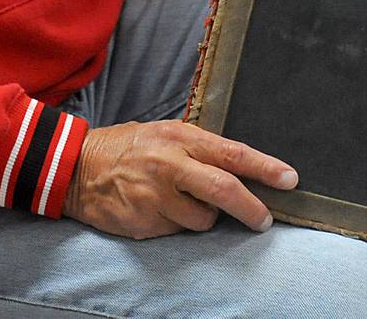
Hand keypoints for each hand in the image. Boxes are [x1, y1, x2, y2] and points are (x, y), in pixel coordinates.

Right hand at [62, 120, 297, 239]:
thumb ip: (200, 149)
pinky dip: (176, 225)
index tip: (290, 179)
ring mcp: (155, 196)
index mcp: (180, 138)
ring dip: (203, 217)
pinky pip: (177, 231)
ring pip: (202, 219)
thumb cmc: (130, 148)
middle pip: (224, 190)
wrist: (77, 167)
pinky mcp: (143, 222)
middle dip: (252, 208)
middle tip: (265, 220)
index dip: (265, 167)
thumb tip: (242, 168)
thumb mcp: (165, 134)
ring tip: (181, 202)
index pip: (232, 153)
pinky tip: (158, 210)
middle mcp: (170, 165)